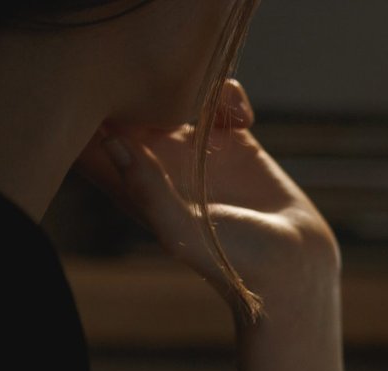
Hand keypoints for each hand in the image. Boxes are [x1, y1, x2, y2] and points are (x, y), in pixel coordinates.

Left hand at [75, 80, 337, 314]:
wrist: (295, 267)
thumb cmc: (235, 263)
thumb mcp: (184, 234)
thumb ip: (147, 191)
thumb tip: (110, 140)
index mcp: (136, 185)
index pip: (92, 140)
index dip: (96, 113)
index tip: (125, 106)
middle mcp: (160, 162)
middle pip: (129, 105)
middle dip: (142, 88)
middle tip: (173, 97)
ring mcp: (196, 147)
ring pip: (173, 92)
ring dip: (190, 86)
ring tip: (216, 111)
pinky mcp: (235, 140)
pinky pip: (221, 97)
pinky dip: (229, 94)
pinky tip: (245, 120)